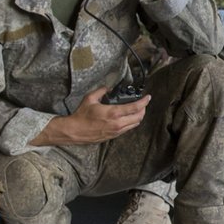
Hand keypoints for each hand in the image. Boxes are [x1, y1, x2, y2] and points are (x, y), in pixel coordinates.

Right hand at [30, 87, 149, 146]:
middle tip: (142, 104)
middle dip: (143, 109)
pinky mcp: (114, 136)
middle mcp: (118, 123)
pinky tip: (128, 118)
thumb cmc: (81, 116)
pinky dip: (131, 122)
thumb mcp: (90, 98)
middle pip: (139, 117)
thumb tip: (107, 87)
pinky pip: (127, 129)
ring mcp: (116, 131)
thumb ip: (101, 91)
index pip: (135, 108)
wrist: (75, 131)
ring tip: (137, 110)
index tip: (148, 97)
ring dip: (138, 117)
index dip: (144, 102)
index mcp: (113, 113)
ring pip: (135, 124)